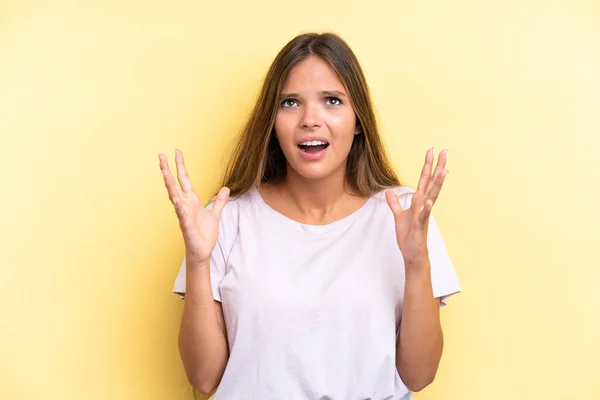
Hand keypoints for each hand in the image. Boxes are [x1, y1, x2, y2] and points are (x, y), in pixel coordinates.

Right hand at [159, 149, 229, 264]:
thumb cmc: (205, 234)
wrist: (203, 252)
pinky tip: (176, 199)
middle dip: (168, 170)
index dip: (181, 166)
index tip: (177, 152)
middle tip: (161, 155)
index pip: (184, 180)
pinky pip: (182, 215)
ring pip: (175, 197)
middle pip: (175, 184)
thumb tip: (226, 188)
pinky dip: (179, 207)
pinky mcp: (186, 226)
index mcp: (192, 201)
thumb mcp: (215, 214)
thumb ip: (219, 201)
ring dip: (169, 184)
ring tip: (164, 172)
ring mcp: (184, 215)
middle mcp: (185, 205)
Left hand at [385, 148, 448, 267]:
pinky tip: (429, 202)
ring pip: (432, 196)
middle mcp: (423, 205)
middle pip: (431, 182)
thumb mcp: (398, 216)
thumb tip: (389, 191)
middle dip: (437, 167)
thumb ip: (395, 203)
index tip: (432, 150)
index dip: (427, 165)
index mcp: (418, 201)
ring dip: (437, 184)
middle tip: (444, 151)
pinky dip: (426, 209)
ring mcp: (423, 214)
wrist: (412, 253)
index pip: (424, 179)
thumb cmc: (408, 235)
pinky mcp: (420, 225)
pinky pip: (423, 216)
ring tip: (443, 171)